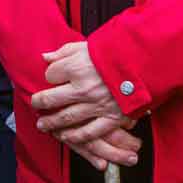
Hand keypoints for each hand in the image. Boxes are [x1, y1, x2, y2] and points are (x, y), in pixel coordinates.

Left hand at [31, 41, 138, 166]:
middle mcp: (83, 88)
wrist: (148, 62)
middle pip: (51, 99)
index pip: (51, 75)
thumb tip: (44, 57)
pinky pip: (90, 132)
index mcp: (76, 67)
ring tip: (43, 125)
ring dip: (52, 123)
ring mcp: (97, 105)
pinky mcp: (112, 118)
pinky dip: (76, 137)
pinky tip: (67, 137)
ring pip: (66, 118)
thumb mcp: (88, 45)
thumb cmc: (117, 52)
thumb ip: (64, 52)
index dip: (50, 76)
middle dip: (40, 102)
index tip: (53, 77)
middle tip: (35, 105)